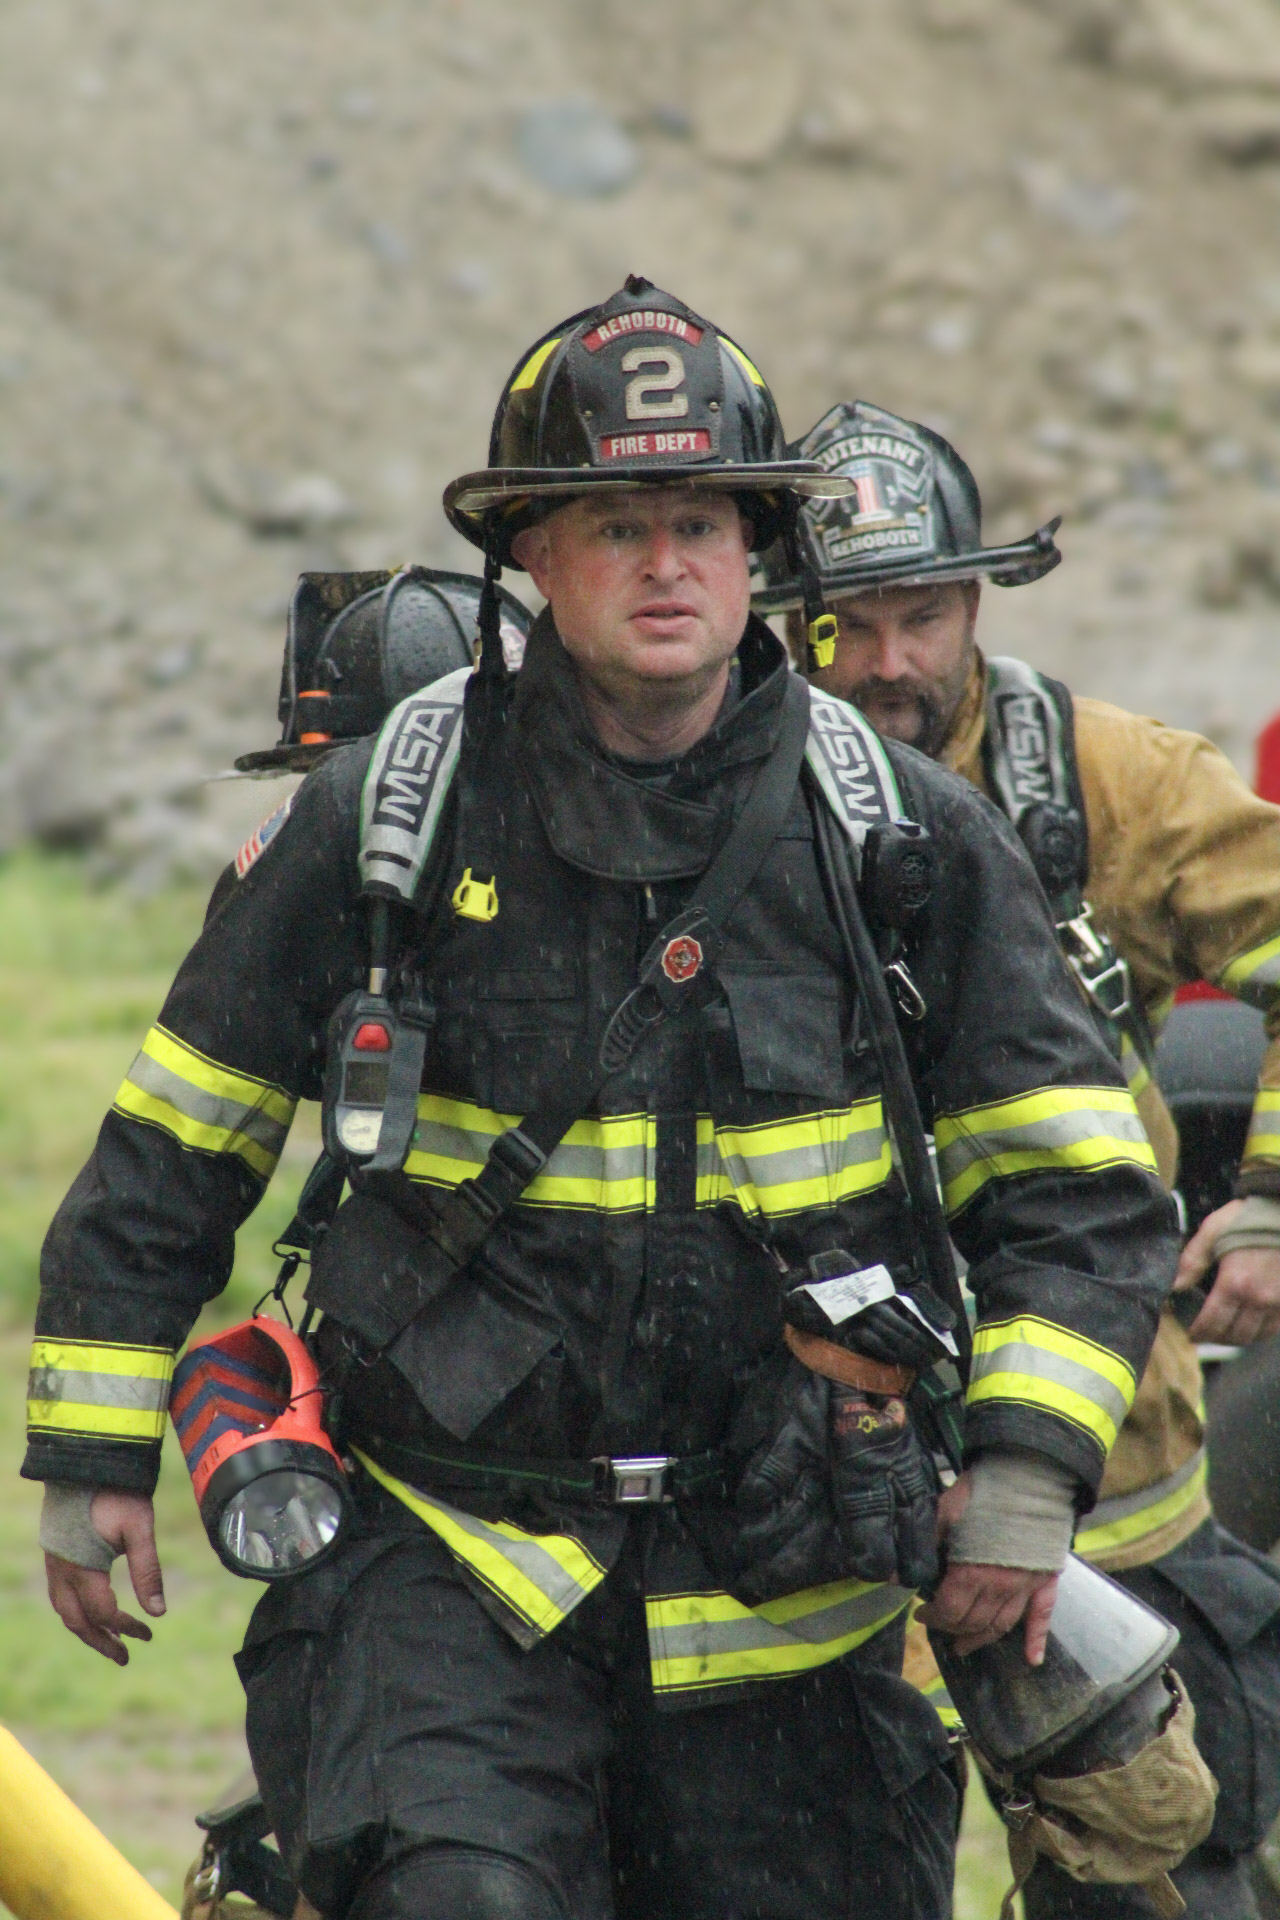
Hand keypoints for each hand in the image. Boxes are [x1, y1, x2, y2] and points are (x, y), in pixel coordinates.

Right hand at [45, 1492, 163, 1664]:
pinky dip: (74, 1609)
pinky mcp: (53, 1552)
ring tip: (108, 1640)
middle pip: (77, 1621)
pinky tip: (91, 1610)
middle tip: (124, 1657)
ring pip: (64, 1610)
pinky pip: (58, 1593)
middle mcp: (61, 1570)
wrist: (86, 1460)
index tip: (148, 1633)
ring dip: (85, 1628)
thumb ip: (147, 1571)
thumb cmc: (117, 1492)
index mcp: (82, 1568)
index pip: (104, 1612)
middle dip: (101, 1641)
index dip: (126, 1627)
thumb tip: (158, 1613)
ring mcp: (53, 1562)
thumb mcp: (139, 1528)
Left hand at [916, 1473, 1058, 1664]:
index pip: (949, 1611)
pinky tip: (1032, 1659)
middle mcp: (1000, 1588)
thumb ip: (921, 1545)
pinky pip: (1042, 1617)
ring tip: (965, 1647)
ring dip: (982, 1640)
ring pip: (1002, 1626)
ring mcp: (1025, 1587)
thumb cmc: (983, 1492)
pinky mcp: (1046, 1580)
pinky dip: (1037, 1640)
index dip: (932, 1616)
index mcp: (972, 1572)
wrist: (1027, 1474)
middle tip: (939, 1627)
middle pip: (973, 1622)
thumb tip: (893, 1575)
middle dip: (952, 1628)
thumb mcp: (944, 1513)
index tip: (920, 1613)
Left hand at [1174, 1200, 1279, 1343]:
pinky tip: (1250, 1326)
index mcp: (1234, 1282)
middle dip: (1215, 1339)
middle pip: (1234, 1335)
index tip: (1191, 1335)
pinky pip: (1274, 1329)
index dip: (1199, 1333)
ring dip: (1238, 1340)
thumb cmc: (1246, 1218)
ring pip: (1256, 1336)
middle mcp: (1257, 1298)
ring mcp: (1278, 1302)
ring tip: (1225, 1333)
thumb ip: (1191, 1261)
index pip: (1213, 1322)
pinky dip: (1260, 1333)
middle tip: (1205, 1335)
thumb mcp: (1212, 1231)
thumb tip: (1174, 1286)